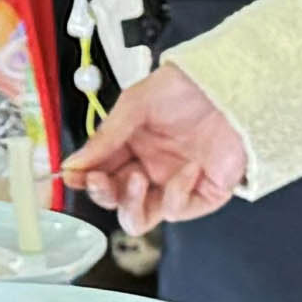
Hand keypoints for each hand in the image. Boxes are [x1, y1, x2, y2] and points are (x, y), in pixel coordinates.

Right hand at [63, 62, 247, 228]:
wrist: (229, 84)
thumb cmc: (185, 88)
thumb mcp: (135, 105)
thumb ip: (105, 137)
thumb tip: (73, 165)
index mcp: (130, 148)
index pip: (99, 174)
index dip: (83, 179)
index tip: (72, 176)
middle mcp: (149, 169)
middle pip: (115, 201)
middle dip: (103, 194)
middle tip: (99, 179)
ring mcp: (174, 185)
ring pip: (139, 218)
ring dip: (131, 204)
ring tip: (135, 178)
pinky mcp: (202, 195)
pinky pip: (177, 209)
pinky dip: (177, 192)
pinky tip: (188, 168)